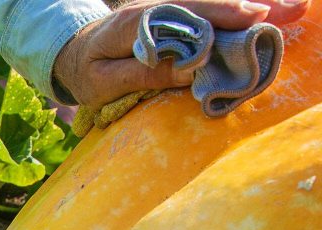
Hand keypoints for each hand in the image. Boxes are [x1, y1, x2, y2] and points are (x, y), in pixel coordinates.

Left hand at [53, 0, 308, 108]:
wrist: (72, 53)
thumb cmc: (86, 72)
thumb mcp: (103, 83)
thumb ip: (142, 75)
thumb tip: (188, 70)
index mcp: (139, 23)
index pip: (186, 16)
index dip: (221, 16)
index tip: (253, 17)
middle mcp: (159, 8)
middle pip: (210, 5)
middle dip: (253, 9)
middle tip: (295, 10)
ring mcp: (170, 10)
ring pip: (216, 6)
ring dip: (256, 7)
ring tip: (295, 9)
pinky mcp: (177, 17)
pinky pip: (211, 13)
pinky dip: (239, 12)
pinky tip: (269, 13)